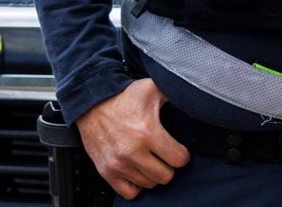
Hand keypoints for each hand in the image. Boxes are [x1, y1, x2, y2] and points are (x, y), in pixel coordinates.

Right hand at [76, 78, 190, 199]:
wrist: (91, 105)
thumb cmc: (123, 97)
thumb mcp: (151, 88)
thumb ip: (172, 90)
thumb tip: (189, 93)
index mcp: (148, 132)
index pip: (178, 159)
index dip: (183, 155)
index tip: (179, 150)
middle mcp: (132, 151)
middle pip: (165, 176)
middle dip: (169, 166)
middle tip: (165, 156)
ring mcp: (118, 164)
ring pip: (148, 184)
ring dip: (152, 174)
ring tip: (150, 161)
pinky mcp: (106, 172)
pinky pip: (128, 192)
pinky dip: (136, 185)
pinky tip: (138, 172)